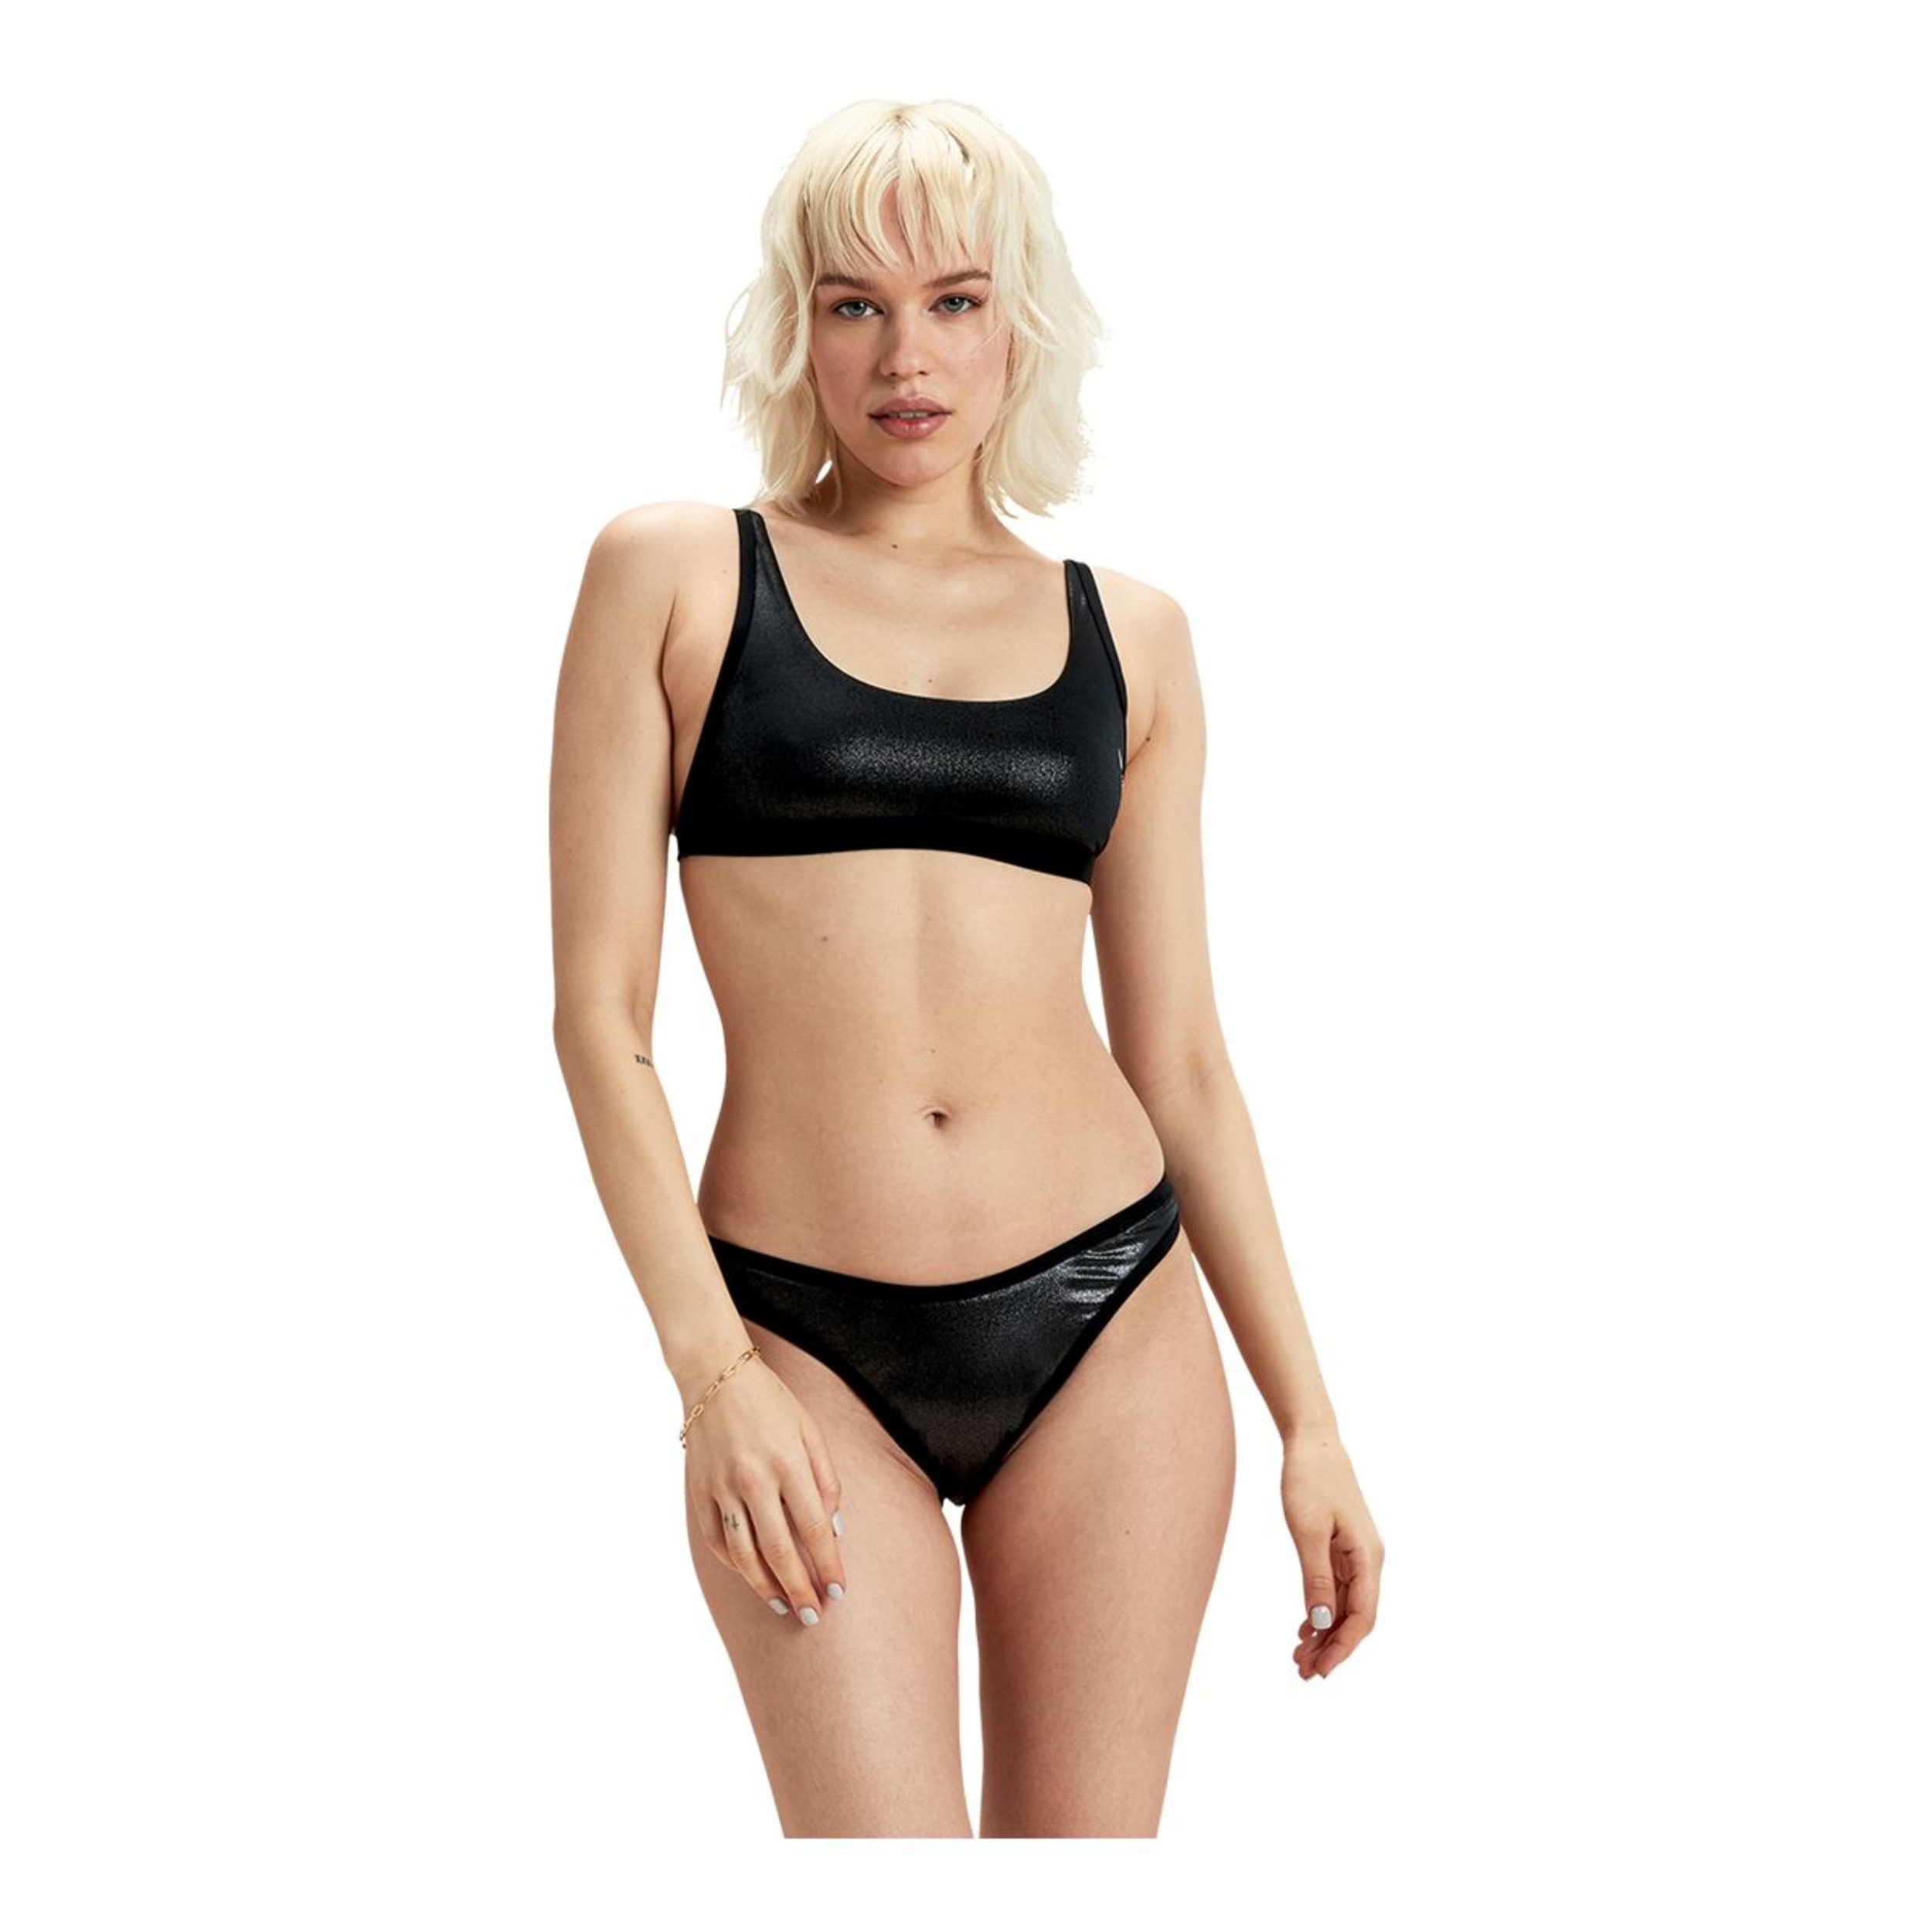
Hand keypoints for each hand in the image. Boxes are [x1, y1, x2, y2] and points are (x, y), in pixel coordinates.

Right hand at [680, 1352, 848, 1627]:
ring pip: (745, 1554)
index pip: (815, 1529)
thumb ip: (826, 1479)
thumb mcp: (810, 1430)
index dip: (828, 1566)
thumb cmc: (772, 1402)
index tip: (838, 1592)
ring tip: (784, 1605)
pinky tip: (752, 1577)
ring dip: (766, 1586)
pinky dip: (735, 1564)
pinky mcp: (700, 1491)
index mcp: (788, 1463)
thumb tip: (835, 1529)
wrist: (715, 1375)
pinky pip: (718, 1540)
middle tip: (813, 1615)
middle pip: (781, 1551)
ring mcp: (723, 1488)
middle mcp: (754, 1479)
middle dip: (800, 1589)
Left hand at [1280, 1425, 1381, 1678]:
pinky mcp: (1343, 1548)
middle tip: (1302, 1672)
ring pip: (1345, 1606)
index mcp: (1368, 1557)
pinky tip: (1304, 1628)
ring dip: (1325, 1633)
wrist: (1312, 1442)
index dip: (1343, 1647)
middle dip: (1332, 1647)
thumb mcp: (1307, 1531)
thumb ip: (1317, 1578)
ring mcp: (1357, 1555)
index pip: (1363, 1617)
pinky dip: (1322, 1611)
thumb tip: (1324, 1622)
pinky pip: (1337, 1590)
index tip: (1320, 1670)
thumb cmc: (1310, 1480)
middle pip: (1356, 1617)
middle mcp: (1369, 1560)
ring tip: (1298, 1657)